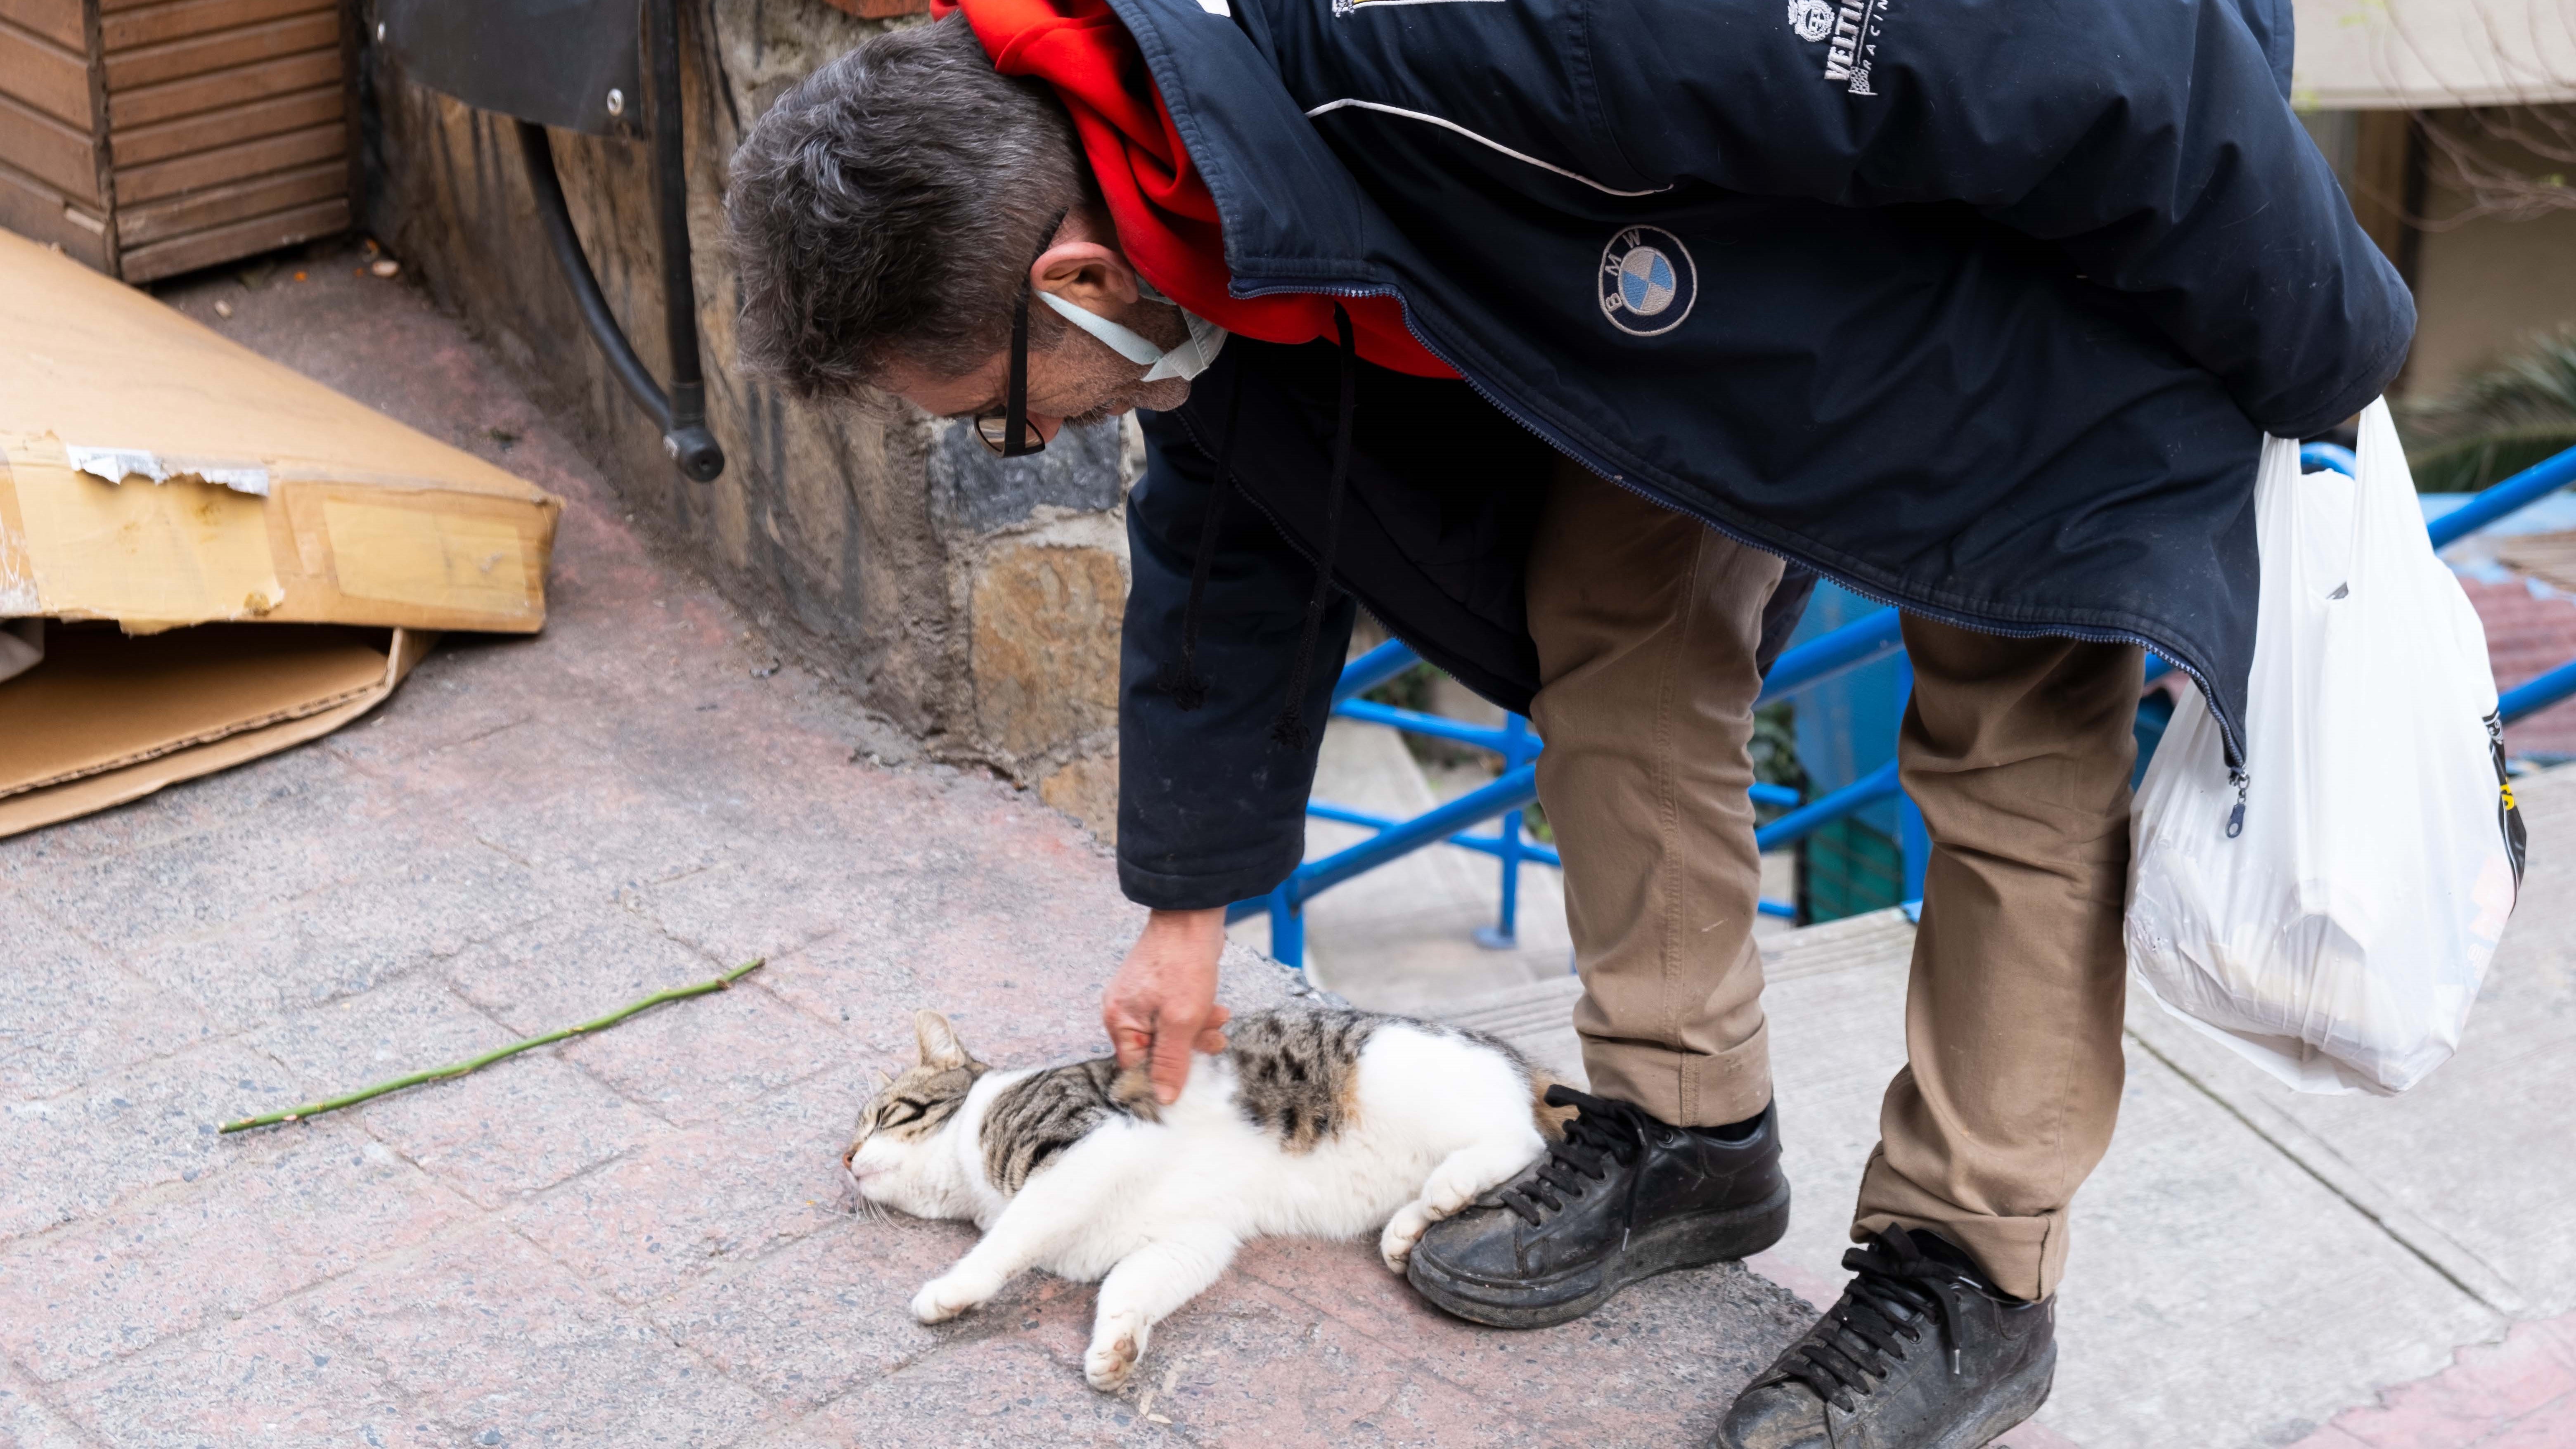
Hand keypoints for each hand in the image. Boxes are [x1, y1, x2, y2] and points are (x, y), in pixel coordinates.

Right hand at [1103, 907, 1229, 1104]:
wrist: (1193, 915)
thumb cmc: (1183, 965)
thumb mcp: (1181, 1021)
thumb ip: (1171, 1063)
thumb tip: (1163, 1099)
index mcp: (1119, 1020)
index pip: (1136, 1066)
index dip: (1163, 1073)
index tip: (1190, 1074)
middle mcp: (1124, 1010)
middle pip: (1156, 1050)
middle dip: (1189, 1046)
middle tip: (1214, 1038)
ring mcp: (1141, 998)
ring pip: (1171, 1032)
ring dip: (1198, 1029)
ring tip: (1221, 1016)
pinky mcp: (1159, 988)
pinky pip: (1176, 1014)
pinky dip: (1196, 1014)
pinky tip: (1216, 1008)